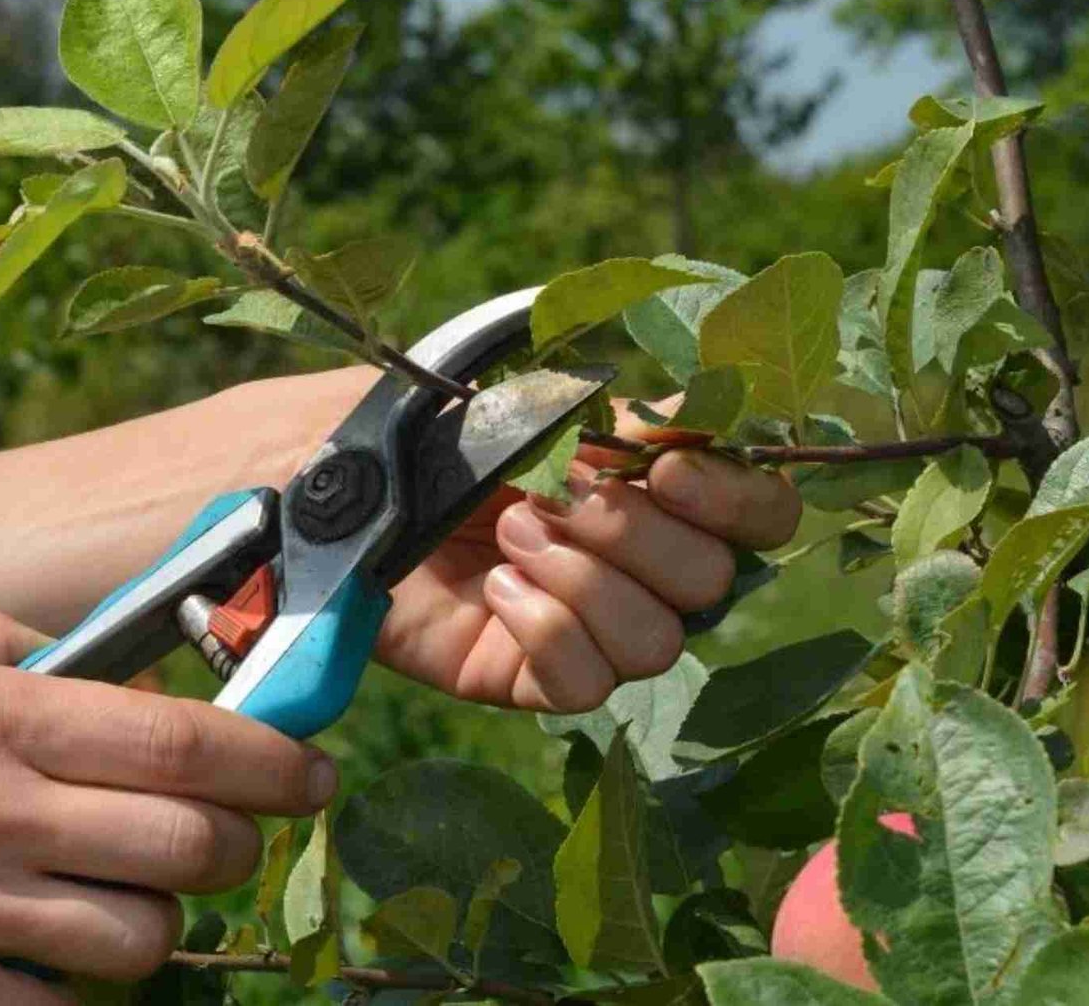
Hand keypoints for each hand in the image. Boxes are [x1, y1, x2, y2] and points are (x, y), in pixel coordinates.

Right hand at [0, 611, 336, 1004]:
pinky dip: (87, 992)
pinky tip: (67, 957)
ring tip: (133, 897)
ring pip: (140, 938)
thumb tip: (153, 670)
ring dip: (162, 921)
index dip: (269, 762)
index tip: (315, 774)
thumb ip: (42, 655)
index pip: (179, 741)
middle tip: (236, 840)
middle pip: (185, 844)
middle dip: (239, 848)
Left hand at [376, 406, 802, 712]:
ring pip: (658, 644)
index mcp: (654, 486)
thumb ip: (620, 420)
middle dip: (633, 533)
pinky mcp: (529, 678)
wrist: (325, 478)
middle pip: (714, 583)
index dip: (737, 498)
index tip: (667, 469)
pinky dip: (544, 632)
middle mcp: (637, 564)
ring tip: (507, 536)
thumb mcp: (526, 403)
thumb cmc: (427, 428)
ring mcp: (587, 627)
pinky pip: (583, 686)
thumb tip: (690, 441)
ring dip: (583, 581)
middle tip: (549, 494)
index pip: (763, 513)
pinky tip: (492, 589)